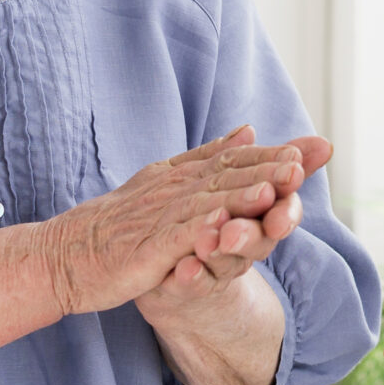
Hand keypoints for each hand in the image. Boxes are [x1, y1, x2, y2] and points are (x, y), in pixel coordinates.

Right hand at [43, 127, 305, 316]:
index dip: (276, 154)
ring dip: (245, 194)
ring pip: (210, 203)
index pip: (236, 160)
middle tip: (308, 160)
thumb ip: (208, 157)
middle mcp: (175, 190)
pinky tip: (225, 226)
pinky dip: (202, 229)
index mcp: (183, 176)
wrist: (66, 254)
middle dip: (271, 167)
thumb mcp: (165, 181)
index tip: (317, 147)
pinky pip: (178, 238)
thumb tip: (249, 130)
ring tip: (280, 186)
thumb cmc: (118, 223)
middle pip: (230, 176)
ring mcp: (162, 218)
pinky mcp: (149, 249)